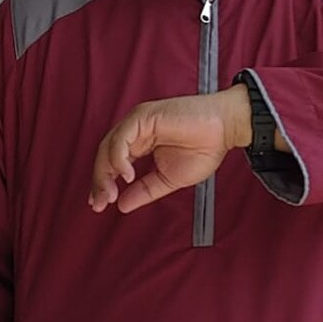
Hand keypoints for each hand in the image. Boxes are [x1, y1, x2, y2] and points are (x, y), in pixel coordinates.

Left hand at [89, 84, 252, 213]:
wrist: (224, 130)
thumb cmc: (203, 148)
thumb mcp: (168, 179)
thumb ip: (145, 191)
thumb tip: (122, 205)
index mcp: (139, 144)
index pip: (112, 164)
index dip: (103, 184)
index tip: (99, 204)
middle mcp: (135, 132)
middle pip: (104, 155)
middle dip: (99, 181)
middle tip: (98, 203)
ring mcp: (138, 123)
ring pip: (109, 146)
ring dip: (105, 172)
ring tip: (109, 194)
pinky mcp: (144, 116)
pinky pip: (122, 138)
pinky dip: (119, 158)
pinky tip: (126, 175)